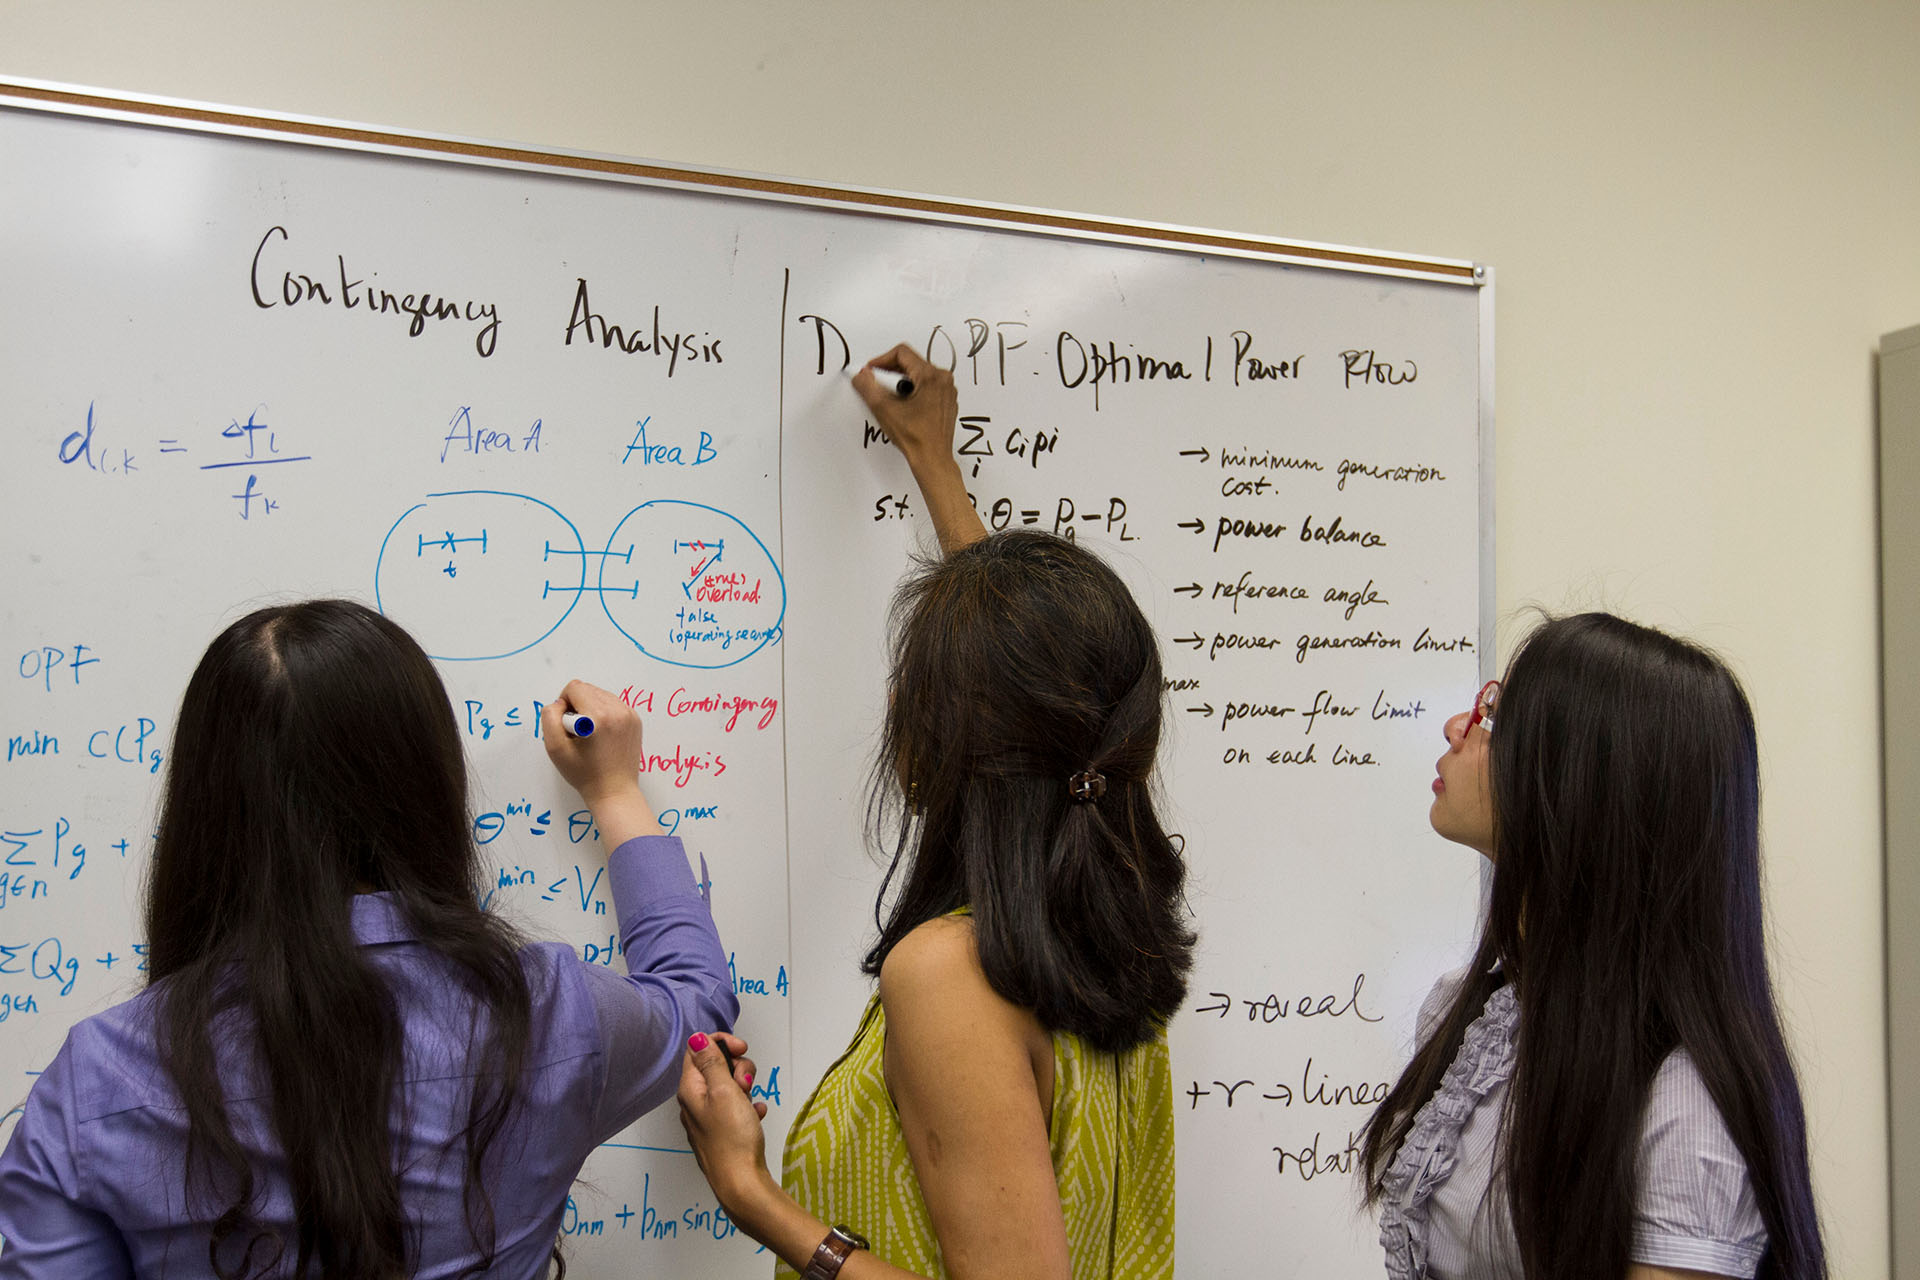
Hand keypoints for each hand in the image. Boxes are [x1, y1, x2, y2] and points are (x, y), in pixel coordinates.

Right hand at [540, 680, 660, 844]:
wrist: (614, 791)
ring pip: (601, 695)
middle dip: (577, 706)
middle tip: (578, 733)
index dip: (563, 704)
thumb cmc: (584, 773)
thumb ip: (550, 717)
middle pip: (588, 689)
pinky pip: (614, 704)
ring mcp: (630, 714)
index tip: (566, 725)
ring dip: (591, 708)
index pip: (575, 688)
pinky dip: (604, 713)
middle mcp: (618, 710)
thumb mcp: (555, 747)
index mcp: (599, 715)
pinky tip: (602, 734)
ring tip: (590, 734)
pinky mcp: (635, 720)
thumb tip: (560, 702)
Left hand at [679, 1032, 771, 1214]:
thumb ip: (711, 1061)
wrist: (741, 1183)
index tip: (742, 1050)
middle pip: (716, 1064)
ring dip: (744, 1087)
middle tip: (745, 1084)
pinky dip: (748, 1105)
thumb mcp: (723, 1091)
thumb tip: (697, 1038)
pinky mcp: (723, 1129)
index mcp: (690, 1089)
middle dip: (738, 1067)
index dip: (722, 1042)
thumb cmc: (732, 1139)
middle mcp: (695, 1101)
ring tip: (749, 1103)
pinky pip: (737, 1105)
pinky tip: (755, 1114)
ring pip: (728, 1084)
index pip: (698, 1047)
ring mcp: (709, 1116)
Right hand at [851, 344, 983, 551]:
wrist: (932, 459)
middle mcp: (943, 379)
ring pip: (918, 374)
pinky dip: (912, 390)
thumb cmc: (915, 438)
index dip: (881, 360)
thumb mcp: (884, 409)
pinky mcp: (946, 401)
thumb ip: (867, 386)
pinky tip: (903, 406)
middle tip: (876, 384)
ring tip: (890, 399)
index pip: (902, 353)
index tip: (870, 371)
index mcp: (931, 376)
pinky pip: (926, 386)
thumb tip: (859, 375)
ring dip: (900, 381)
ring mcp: (947, 390)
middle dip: (890, 371)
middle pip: (911, 362)